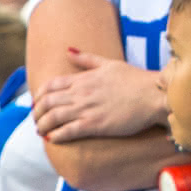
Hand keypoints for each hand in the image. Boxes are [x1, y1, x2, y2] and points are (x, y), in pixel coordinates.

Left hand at [33, 50, 168, 142]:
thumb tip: (68, 50)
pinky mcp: (95, 125)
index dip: (39, 95)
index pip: (51, 85)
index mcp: (83, 78)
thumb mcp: (109, 63)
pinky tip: (52, 140)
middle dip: (37, 112)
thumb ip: (87, 59)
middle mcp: (81, 93)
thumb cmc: (136, 79)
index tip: (38, 102)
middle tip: (36, 120)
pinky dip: (56, 136)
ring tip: (40, 131)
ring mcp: (87, 109)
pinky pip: (68, 131)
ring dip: (42, 125)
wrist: (154, 95)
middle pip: (47, 102)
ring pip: (53, 117)